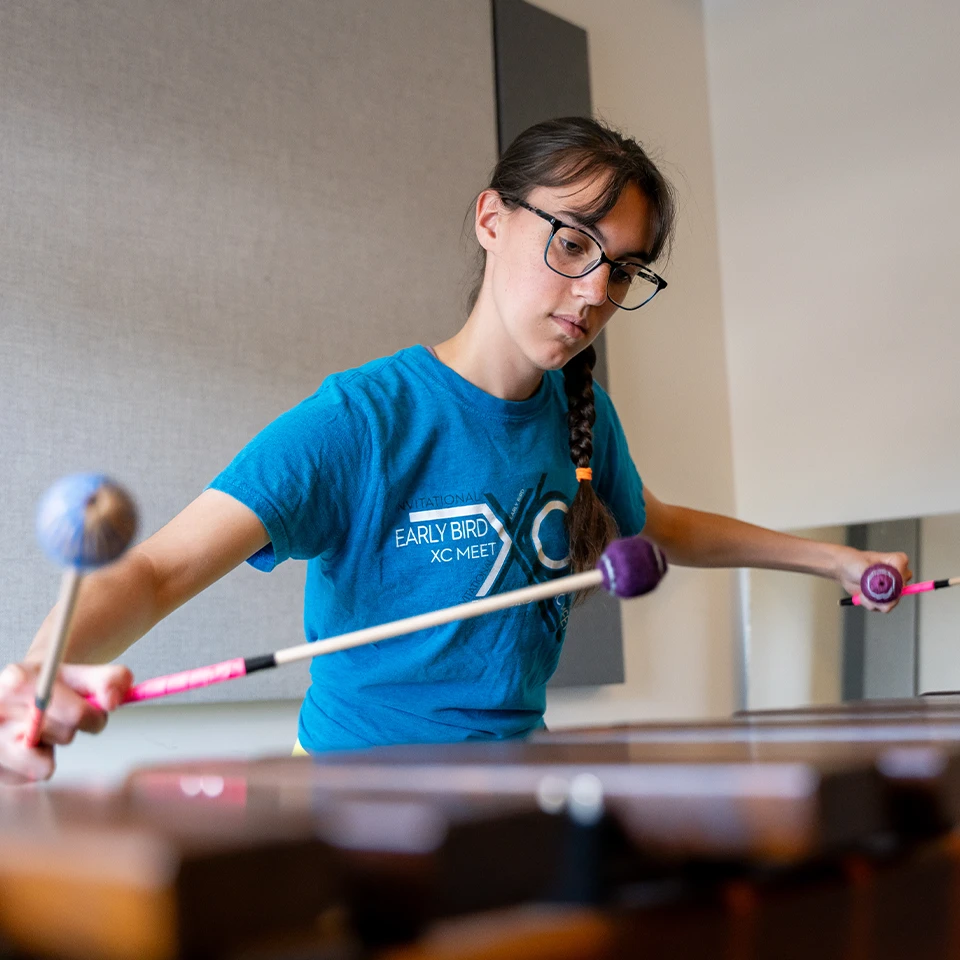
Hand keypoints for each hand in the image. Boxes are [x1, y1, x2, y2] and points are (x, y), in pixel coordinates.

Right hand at [0, 661, 131, 783]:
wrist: (23, 691)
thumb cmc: (54, 684)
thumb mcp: (84, 673)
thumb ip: (110, 679)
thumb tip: (114, 700)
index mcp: (19, 679)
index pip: (75, 713)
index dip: (92, 716)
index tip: (92, 711)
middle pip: (65, 736)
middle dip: (72, 728)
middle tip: (60, 715)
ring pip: (45, 766)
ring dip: (51, 749)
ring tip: (40, 730)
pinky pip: (32, 779)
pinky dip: (36, 764)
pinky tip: (28, 746)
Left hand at [834, 547, 912, 611]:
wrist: (844, 570)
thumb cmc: (853, 563)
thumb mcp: (863, 568)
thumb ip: (875, 578)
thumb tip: (883, 589)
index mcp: (897, 561)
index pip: (904, 574)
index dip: (891, 581)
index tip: (877, 579)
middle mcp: (899, 574)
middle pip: (900, 591)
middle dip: (880, 593)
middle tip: (867, 586)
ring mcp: (893, 587)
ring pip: (891, 602)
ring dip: (873, 600)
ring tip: (863, 591)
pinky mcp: (886, 597)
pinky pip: (883, 607)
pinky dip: (871, 603)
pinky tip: (863, 595)